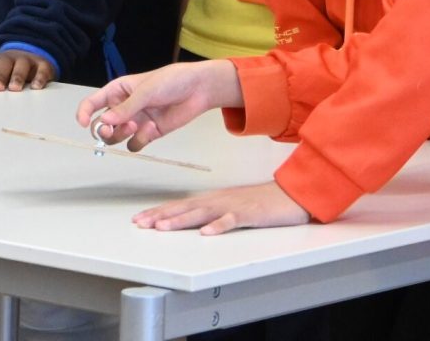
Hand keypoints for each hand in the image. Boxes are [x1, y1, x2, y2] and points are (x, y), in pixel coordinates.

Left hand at [0, 49, 55, 90]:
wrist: (34, 59)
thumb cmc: (12, 76)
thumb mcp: (2, 79)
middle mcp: (12, 59)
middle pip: (4, 64)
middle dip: (0, 75)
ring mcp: (28, 60)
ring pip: (22, 65)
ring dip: (17, 76)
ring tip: (14, 88)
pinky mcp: (43, 65)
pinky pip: (42, 70)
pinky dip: (39, 77)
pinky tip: (36, 87)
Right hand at [76, 60, 241, 151]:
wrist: (198, 90)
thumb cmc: (170, 81)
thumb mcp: (145, 91)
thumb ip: (125, 108)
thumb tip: (104, 121)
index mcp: (117, 91)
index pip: (92, 103)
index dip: (83, 113)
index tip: (82, 123)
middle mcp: (123, 108)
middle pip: (101, 125)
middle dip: (104, 129)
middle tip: (111, 129)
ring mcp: (135, 122)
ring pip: (116, 137)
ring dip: (122, 134)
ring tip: (135, 125)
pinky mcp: (149, 133)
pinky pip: (135, 144)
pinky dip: (140, 140)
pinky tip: (151, 129)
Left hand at [133, 181, 310, 234]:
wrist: (289, 195)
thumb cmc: (261, 202)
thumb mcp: (231, 206)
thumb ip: (212, 212)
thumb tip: (190, 222)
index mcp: (212, 199)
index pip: (180, 205)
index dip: (159, 212)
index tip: (140, 219)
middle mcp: (218, 200)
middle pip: (185, 208)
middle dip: (161, 216)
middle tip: (140, 223)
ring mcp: (233, 206)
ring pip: (202, 213)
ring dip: (181, 220)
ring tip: (162, 227)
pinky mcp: (250, 214)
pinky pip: (232, 221)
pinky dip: (219, 227)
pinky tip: (207, 234)